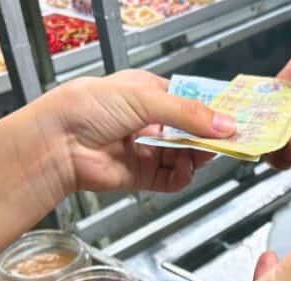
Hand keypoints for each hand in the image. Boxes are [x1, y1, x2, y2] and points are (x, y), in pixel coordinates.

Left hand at [36, 70, 235, 196]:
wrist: (57, 143)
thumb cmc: (87, 107)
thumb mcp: (145, 98)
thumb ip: (188, 113)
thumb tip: (224, 124)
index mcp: (148, 93)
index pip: (189, 101)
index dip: (211, 111)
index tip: (233, 119)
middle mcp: (148, 121)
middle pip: (190, 131)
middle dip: (208, 137)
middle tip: (228, 141)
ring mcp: (145, 149)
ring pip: (184, 156)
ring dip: (196, 157)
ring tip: (202, 156)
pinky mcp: (141, 175)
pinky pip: (171, 178)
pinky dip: (181, 177)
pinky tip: (184, 171)